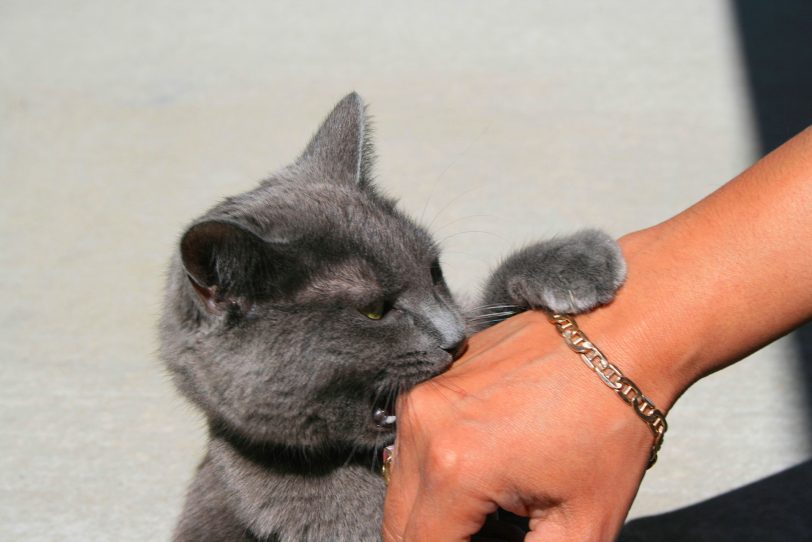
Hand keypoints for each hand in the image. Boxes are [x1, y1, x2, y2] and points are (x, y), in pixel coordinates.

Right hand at [382, 310, 651, 540]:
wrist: (619, 338)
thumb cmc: (609, 425)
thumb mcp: (583, 524)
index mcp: (455, 469)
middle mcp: (422, 427)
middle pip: (397, 522)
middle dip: (435, 540)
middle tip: (489, 532)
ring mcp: (420, 396)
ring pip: (398, 483)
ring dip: (430, 509)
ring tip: (487, 507)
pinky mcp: (428, 380)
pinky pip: (409, 444)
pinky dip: (431, 470)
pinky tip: (478, 469)